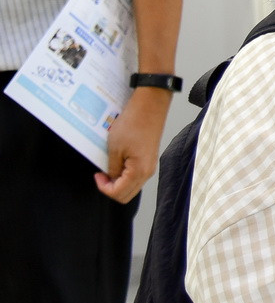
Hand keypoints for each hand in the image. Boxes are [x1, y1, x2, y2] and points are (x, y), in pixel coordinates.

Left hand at [97, 87, 170, 201]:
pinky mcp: (149, 159)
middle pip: (127, 195)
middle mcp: (147, 172)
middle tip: (101, 176)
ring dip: (118, 183)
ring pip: (132, 186)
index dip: (104, 188)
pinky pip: (136, 176)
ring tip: (109, 169)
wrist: (149, 107)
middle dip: (111, 189)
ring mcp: (150, 166)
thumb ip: (112, 168)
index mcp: (139, 171)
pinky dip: (125, 176)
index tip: (97, 175)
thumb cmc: (133, 125)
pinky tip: (118, 163)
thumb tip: (110, 178)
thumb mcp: (115, 148)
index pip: (119, 193)